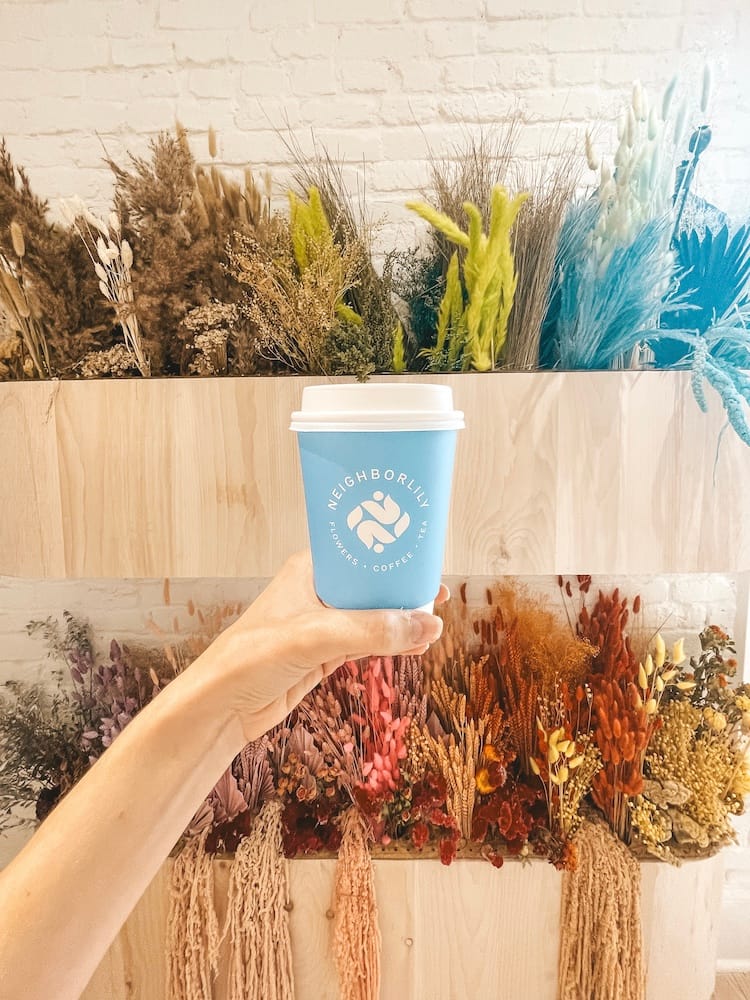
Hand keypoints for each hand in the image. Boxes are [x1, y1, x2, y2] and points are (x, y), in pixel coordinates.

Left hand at [202, 551, 447, 743]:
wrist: (220, 708)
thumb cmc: (250, 658)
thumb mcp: (314, 637)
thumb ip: (370, 630)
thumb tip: (426, 624)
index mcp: (310, 569)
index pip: (360, 552)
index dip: (393, 555)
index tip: (427, 560)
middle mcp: (317, 592)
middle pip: (371, 584)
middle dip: (403, 590)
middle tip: (438, 595)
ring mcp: (321, 625)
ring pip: (372, 616)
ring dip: (401, 621)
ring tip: (434, 624)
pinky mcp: (323, 654)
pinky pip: (367, 643)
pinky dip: (391, 645)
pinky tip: (415, 646)